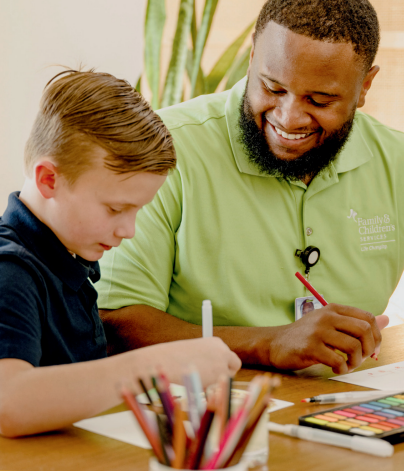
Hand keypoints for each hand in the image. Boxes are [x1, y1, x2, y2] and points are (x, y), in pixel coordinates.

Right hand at [132, 337, 240, 387]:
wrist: (167, 361)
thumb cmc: (175, 357)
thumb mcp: (195, 352)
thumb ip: (208, 358)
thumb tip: (212, 370)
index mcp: (216, 342)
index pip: (227, 355)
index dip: (221, 364)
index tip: (213, 370)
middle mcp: (223, 350)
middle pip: (234, 364)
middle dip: (226, 372)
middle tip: (213, 379)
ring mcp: (223, 363)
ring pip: (227, 377)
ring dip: (217, 382)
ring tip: (198, 380)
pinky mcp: (220, 376)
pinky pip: (220, 387)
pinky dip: (211, 389)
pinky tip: (197, 383)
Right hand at [268, 304, 387, 374]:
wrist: (275, 343)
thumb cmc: (305, 335)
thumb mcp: (329, 323)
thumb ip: (356, 323)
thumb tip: (386, 319)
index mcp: (333, 309)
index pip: (367, 317)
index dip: (376, 335)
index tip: (370, 349)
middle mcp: (326, 317)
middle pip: (364, 330)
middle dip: (368, 349)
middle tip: (359, 358)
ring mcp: (318, 331)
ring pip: (353, 346)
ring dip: (355, 361)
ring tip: (347, 365)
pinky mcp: (310, 347)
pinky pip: (338, 360)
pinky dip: (342, 368)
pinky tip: (336, 368)